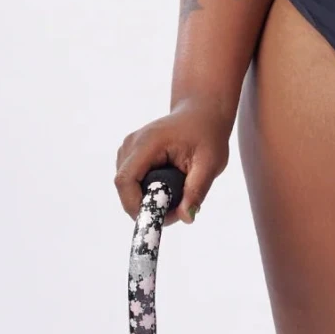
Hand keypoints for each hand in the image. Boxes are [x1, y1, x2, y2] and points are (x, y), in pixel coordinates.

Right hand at [114, 96, 230, 223]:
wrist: (201, 114)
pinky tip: (169, 187)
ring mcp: (128, 148)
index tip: (158, 219)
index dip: (135, 205)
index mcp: (148, 143)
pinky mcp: (131, 155)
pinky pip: (132, 182)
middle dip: (146, 206)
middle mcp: (131, 144)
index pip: (126, 180)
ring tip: (177, 196)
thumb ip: (197, 191)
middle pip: (124, 187)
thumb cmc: (207, 136)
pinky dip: (148, 191)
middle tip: (176, 212)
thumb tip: (186, 218)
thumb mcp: (209, 164)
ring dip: (148, 199)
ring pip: (128, 187)